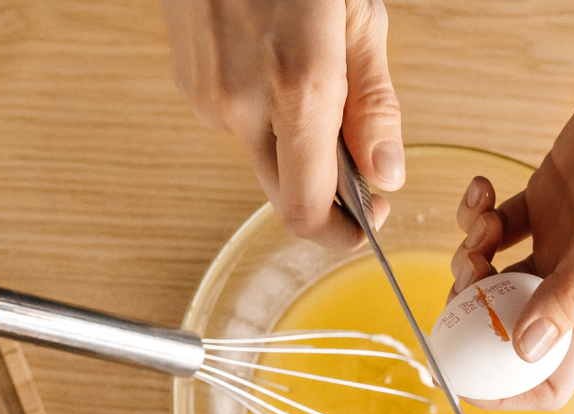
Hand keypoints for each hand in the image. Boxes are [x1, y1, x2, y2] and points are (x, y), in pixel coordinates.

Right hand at [162, 0, 403, 247]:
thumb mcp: (359, 17)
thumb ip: (374, 105)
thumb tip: (386, 176)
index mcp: (295, 89)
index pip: (307, 210)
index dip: (340, 232)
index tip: (366, 223)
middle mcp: (240, 105)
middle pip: (283, 195)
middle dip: (324, 195)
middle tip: (359, 170)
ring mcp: (205, 96)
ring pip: (262, 157)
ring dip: (296, 146)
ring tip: (316, 81)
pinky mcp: (188, 83)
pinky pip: (238, 125)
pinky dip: (267, 115)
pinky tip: (278, 65)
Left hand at [451, 0, 573, 409]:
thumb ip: (573, 290)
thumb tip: (528, 347)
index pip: (553, 377)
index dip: (507, 390)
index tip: (461, 378)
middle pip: (507, 327)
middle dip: (474, 311)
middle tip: (464, 275)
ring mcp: (559, 238)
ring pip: (492, 275)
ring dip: (470, 255)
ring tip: (483, 221)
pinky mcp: (545, 198)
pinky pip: (495, 224)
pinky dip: (478, 213)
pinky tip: (483, 190)